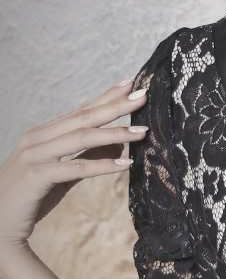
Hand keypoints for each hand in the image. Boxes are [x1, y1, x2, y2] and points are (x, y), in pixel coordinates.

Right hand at [0, 79, 148, 256]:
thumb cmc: (29, 196)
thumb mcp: (62, 172)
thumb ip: (86, 156)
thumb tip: (117, 142)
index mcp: (43, 133)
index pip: (79, 111)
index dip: (105, 96)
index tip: (130, 83)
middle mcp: (37, 138)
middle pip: (82, 117)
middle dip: (114, 105)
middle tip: (143, 95)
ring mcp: (35, 155)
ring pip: (80, 137)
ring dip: (114, 133)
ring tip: (142, 131)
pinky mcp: (36, 175)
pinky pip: (74, 168)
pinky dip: (101, 165)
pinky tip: (124, 164)